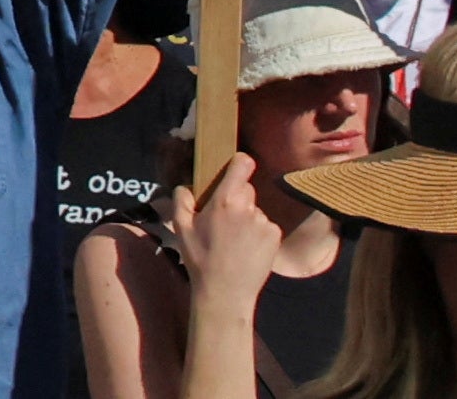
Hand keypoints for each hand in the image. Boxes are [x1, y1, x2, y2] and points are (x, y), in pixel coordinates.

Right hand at [191, 156, 282, 291]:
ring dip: (247, 219)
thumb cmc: (200, 260)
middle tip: (224, 220)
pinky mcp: (275, 237)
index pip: (242, 165)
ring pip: (255, 211)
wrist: (225, 293)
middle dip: (236, 199)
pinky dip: (258, 234)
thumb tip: (186, 186)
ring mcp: (264, 223)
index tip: (234, 169)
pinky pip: (266, 226)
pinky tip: (247, 249)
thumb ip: (181, 200)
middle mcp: (248, 208)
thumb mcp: (180, 229)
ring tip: (235, 241)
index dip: (239, 163)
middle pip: (246, 190)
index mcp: (225, 201)